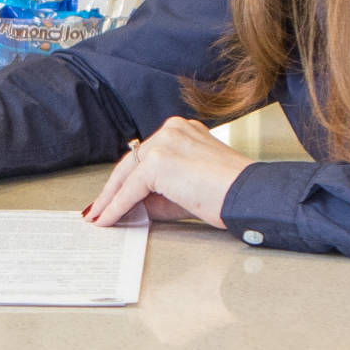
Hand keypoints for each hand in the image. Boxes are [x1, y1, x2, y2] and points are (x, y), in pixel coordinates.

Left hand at [82, 118, 245, 229]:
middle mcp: (171, 130)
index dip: (127, 179)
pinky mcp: (158, 162)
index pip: (146, 155)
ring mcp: (164, 143)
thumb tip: (132, 206)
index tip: (114, 195)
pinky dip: (117, 206)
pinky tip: (108, 219)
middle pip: (132, 162)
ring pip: (127, 175)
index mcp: (182, 131)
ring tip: (100, 217)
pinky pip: (131, 189)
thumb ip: (159, 193)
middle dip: (113, 189)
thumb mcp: (187, 189)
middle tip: (99, 208)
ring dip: (110, 199)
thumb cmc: (231, 193)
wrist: (250, 195)